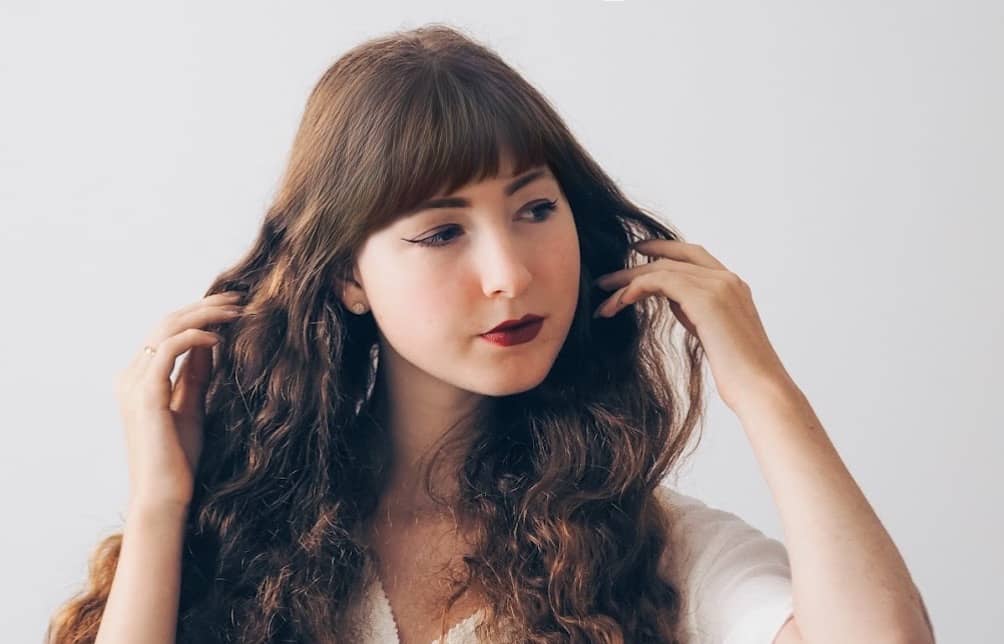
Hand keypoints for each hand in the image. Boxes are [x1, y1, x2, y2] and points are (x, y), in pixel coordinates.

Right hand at [113, 291, 244, 509]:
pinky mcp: (145, 394)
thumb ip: (196, 375)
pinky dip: (195, 337)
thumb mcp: (193, 406)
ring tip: (235, 312)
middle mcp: (130, 376)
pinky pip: (169, 349)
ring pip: (167, 328)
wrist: (165, 495)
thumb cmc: (178, 458)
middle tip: (237, 299)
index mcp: (139, 378)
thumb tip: (209, 343)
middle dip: (204, 306)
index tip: (231, 308)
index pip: (167, 331)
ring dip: (203, 315)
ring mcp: (133, 383)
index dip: (198, 314)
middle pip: (166, 322)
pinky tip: (219, 340)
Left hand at [592, 239, 793, 412]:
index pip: (692, 254)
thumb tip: (673, 301)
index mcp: (732, 286)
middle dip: (635, 266)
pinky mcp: (706, 298)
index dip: (662, 249)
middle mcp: (727, 279)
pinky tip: (620, 302)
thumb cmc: (738, 373)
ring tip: (603, 298)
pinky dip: (635, 288)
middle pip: (672, 258)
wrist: (760, 389)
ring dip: (627, 282)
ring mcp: (719, 285)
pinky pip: (660, 280)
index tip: (636, 253)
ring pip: (662, 269)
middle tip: (607, 280)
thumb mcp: (714, 334)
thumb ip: (697, 312)